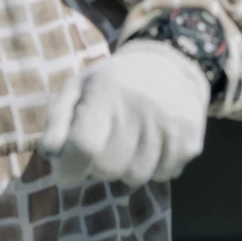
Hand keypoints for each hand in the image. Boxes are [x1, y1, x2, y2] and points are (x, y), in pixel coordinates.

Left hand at [41, 40, 209, 189]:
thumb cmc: (113, 82)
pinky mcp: (190, 139)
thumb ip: (57, 123)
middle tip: (107, 142)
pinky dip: (154, 167)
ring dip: (127, 167)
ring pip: (135, 177)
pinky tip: (153, 142)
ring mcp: (169, 124)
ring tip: (131, 140)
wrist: (172, 62)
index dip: (70, 168)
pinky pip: (162, 175)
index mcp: (107, 91)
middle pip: (107, 168)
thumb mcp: (77, 90)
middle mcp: (140, 106)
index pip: (82, 148)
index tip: (70, 167)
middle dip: (99, 164)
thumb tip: (51, 155)